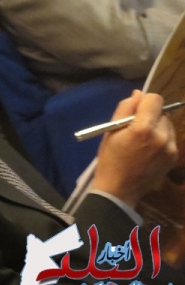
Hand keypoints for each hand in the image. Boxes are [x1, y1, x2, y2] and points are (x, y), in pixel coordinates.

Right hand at [92, 90, 177, 207]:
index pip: (155, 99)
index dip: (144, 101)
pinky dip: (161, 139)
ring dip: (157, 127)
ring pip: (167, 124)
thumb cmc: (110, 159)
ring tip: (142, 141)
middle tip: (135, 128)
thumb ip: (125, 109)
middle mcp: (162, 136)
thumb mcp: (111, 131)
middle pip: (162, 112)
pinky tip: (148, 150)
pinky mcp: (174, 157)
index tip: (135, 111)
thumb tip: (139, 94)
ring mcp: (171, 148)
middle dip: (150, 115)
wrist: (119, 189)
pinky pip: (170, 138)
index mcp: (143, 128)